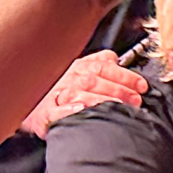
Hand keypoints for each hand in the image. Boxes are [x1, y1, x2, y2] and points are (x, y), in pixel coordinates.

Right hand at [25, 49, 149, 136]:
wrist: (31, 106)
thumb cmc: (59, 89)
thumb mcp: (79, 70)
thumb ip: (98, 62)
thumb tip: (114, 57)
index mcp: (79, 67)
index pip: (104, 66)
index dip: (125, 76)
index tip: (141, 86)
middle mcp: (68, 79)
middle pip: (95, 80)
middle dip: (118, 90)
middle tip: (135, 101)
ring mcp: (55, 96)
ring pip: (79, 94)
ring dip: (100, 100)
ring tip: (116, 108)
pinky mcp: (44, 115)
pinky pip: (55, 112)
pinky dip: (68, 111)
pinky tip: (80, 110)